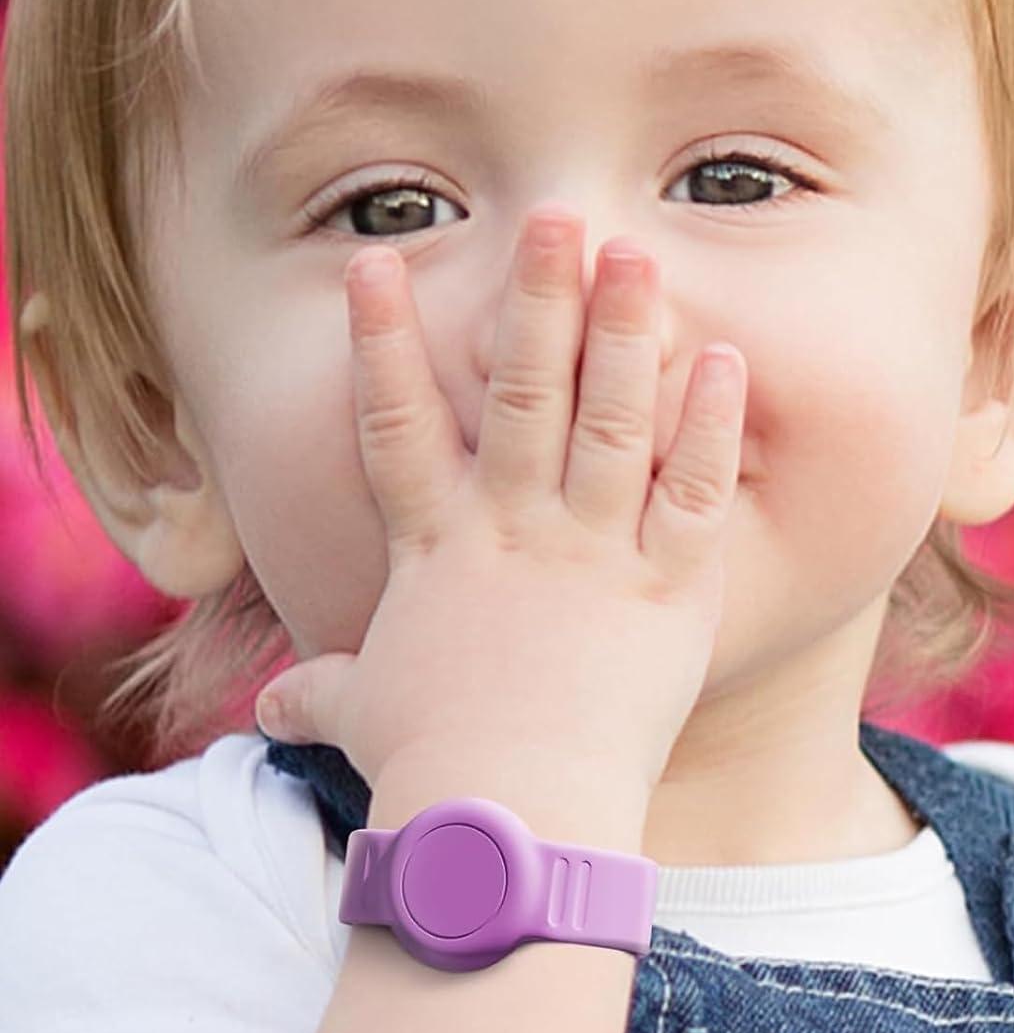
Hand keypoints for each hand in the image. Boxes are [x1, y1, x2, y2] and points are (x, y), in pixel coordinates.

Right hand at [253, 204, 745, 804]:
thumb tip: (269, 711)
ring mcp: (594, 552)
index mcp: (440, 551)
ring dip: (625, 331)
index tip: (374, 264)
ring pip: (611, 420)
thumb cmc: (434, 767)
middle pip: (525, 392)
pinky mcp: (668, 590)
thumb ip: (325, 693)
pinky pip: (694, 494)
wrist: (510, 816)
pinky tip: (725, 361)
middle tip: (554, 216)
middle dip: (537, 298)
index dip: (383, 341)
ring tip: (639, 253)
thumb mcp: (369, 716)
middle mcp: (516, 530)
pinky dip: (709, 427)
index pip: (399, 426)